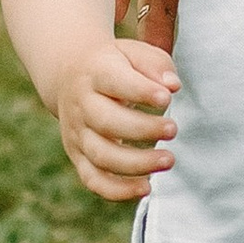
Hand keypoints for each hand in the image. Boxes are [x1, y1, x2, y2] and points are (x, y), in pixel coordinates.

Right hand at [53, 39, 179, 203]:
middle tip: (174, 129)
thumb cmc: (115, 64)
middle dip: (142, 130)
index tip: (166, 98)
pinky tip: (146, 188)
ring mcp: (76, 133)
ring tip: (169, 160)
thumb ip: (156, 65)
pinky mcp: (77, 155)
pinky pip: (93, 179)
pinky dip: (117, 190)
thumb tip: (173, 86)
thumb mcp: (134, 52)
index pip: (115, 82)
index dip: (140, 91)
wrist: (70, 75)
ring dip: (136, 164)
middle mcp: (81, 105)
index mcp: (95, 73)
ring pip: (101, 155)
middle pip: (106, 122)